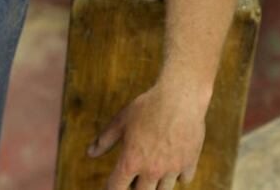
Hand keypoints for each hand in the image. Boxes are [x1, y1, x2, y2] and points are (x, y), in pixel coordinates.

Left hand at [86, 84, 207, 189]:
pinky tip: (172, 162)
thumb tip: (89, 154)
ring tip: (151, 169)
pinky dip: (177, 175)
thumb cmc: (147, 107)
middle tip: (133, 176)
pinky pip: (183, 180)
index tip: (114, 185)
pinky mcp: (189, 163)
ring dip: (156, 184)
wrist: (180, 97)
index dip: (112, 189)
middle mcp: (152, 170)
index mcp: (131, 161)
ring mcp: (172, 168)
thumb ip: (104, 140)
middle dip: (135, 188)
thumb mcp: (120, 121)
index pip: (116, 188)